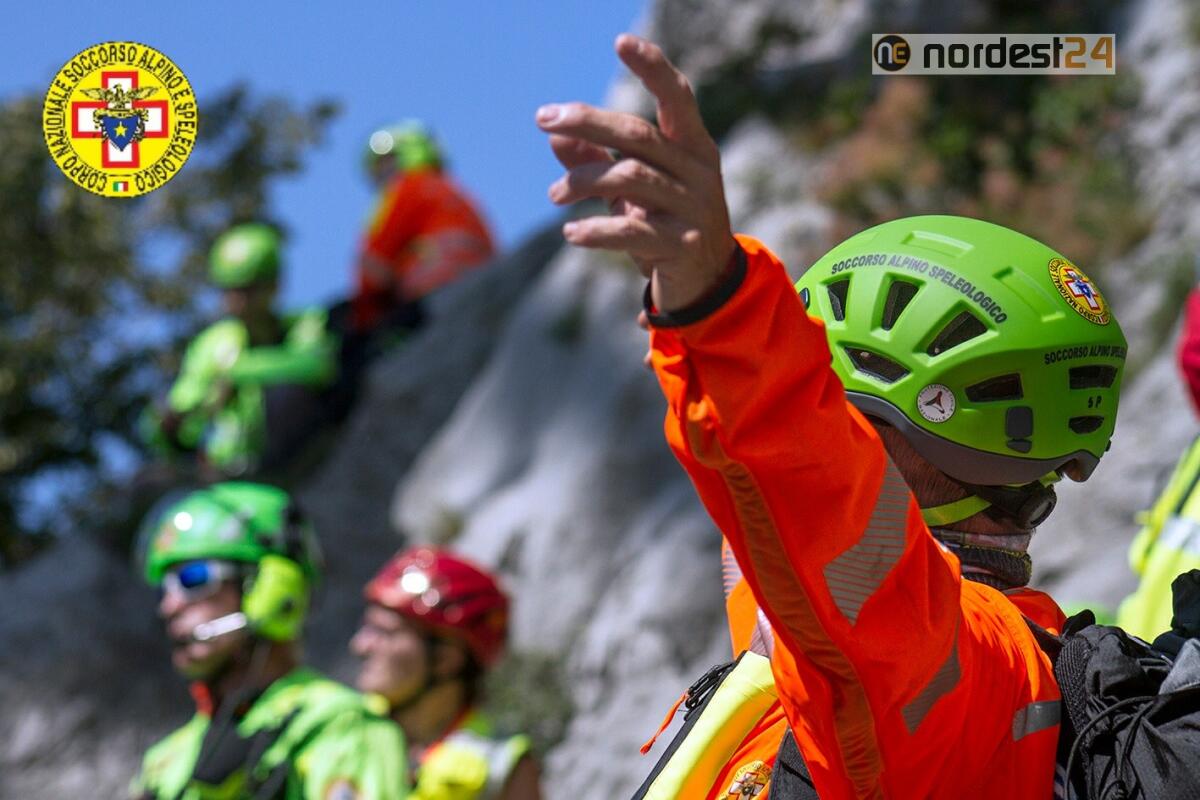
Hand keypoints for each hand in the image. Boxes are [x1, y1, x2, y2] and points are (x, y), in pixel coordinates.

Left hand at [537, 34, 736, 312]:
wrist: (706, 285)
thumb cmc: (665, 224)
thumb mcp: (633, 190)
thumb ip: (596, 160)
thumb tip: (554, 135)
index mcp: (693, 148)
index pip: (677, 97)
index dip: (652, 68)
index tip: (621, 42)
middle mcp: (698, 172)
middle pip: (638, 135)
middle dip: (587, 122)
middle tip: (544, 119)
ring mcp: (693, 209)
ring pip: (629, 178)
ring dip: (582, 182)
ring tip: (555, 195)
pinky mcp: (682, 246)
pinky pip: (631, 231)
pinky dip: (595, 230)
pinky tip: (571, 233)